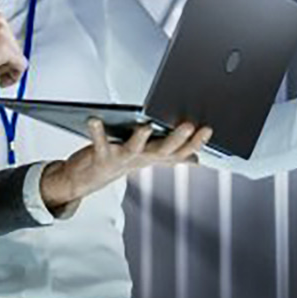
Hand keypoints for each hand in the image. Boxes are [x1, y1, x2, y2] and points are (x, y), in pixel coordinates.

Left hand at [39, 119, 212, 211]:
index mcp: (155, 156)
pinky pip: (99, 142)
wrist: (88, 178)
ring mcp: (122, 158)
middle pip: (163, 150)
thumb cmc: (121, 160)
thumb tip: (196, 159)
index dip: (196, 142)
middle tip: (188, 125)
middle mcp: (142, 158)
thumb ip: (172, 156)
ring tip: (146, 126)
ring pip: (135, 149)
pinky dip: (97, 131)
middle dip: (177, 139)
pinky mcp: (101, 155)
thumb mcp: (149, 158)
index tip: (208, 129)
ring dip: (140, 138)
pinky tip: (94, 119)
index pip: (181, 151)